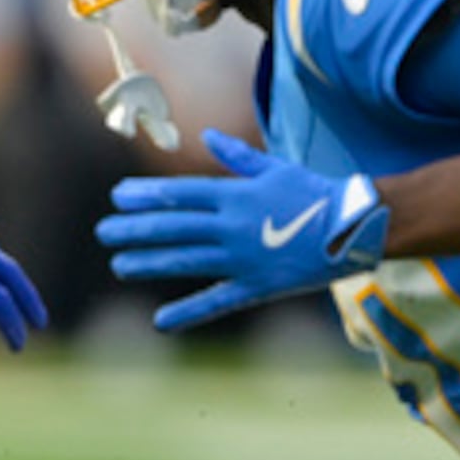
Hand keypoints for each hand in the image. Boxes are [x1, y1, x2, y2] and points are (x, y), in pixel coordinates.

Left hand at [97, 131, 388, 332]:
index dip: (147, 196)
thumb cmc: (315, 193)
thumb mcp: (275, 168)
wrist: (356, 227)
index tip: (118, 197)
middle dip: (136, 229)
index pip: (181, 193)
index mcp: (236, 194)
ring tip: (119, 265)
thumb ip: (237, 157)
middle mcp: (233, 226)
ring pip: (187, 260)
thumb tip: (208, 137)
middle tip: (104, 232)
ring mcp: (243, 258)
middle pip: (175, 226)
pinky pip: (217, 301)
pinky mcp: (258, 286)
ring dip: (150, 262)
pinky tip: (160, 322)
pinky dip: (188, 312)